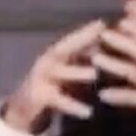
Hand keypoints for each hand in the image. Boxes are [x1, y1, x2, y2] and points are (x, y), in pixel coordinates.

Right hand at [3, 19, 105, 133]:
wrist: (25, 108)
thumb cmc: (55, 85)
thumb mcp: (70, 69)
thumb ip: (86, 58)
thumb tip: (110, 45)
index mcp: (56, 54)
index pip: (73, 38)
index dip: (87, 30)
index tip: (104, 22)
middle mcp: (47, 62)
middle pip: (63, 48)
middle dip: (80, 40)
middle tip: (99, 35)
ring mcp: (41, 79)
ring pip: (59, 73)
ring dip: (76, 72)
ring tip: (94, 74)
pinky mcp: (39, 98)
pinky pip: (58, 101)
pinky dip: (73, 106)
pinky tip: (87, 112)